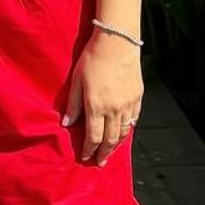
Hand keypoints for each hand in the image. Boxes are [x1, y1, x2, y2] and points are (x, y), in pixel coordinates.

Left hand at [62, 28, 142, 165]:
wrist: (117, 42)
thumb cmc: (93, 59)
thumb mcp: (76, 81)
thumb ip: (73, 105)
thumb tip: (66, 124)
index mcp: (96, 106)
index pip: (93, 137)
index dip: (89, 149)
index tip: (85, 156)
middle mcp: (114, 109)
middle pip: (110, 139)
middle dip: (104, 153)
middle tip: (100, 162)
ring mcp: (128, 104)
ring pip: (123, 132)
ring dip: (116, 145)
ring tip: (111, 151)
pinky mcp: (138, 97)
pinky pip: (134, 119)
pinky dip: (128, 129)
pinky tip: (123, 132)